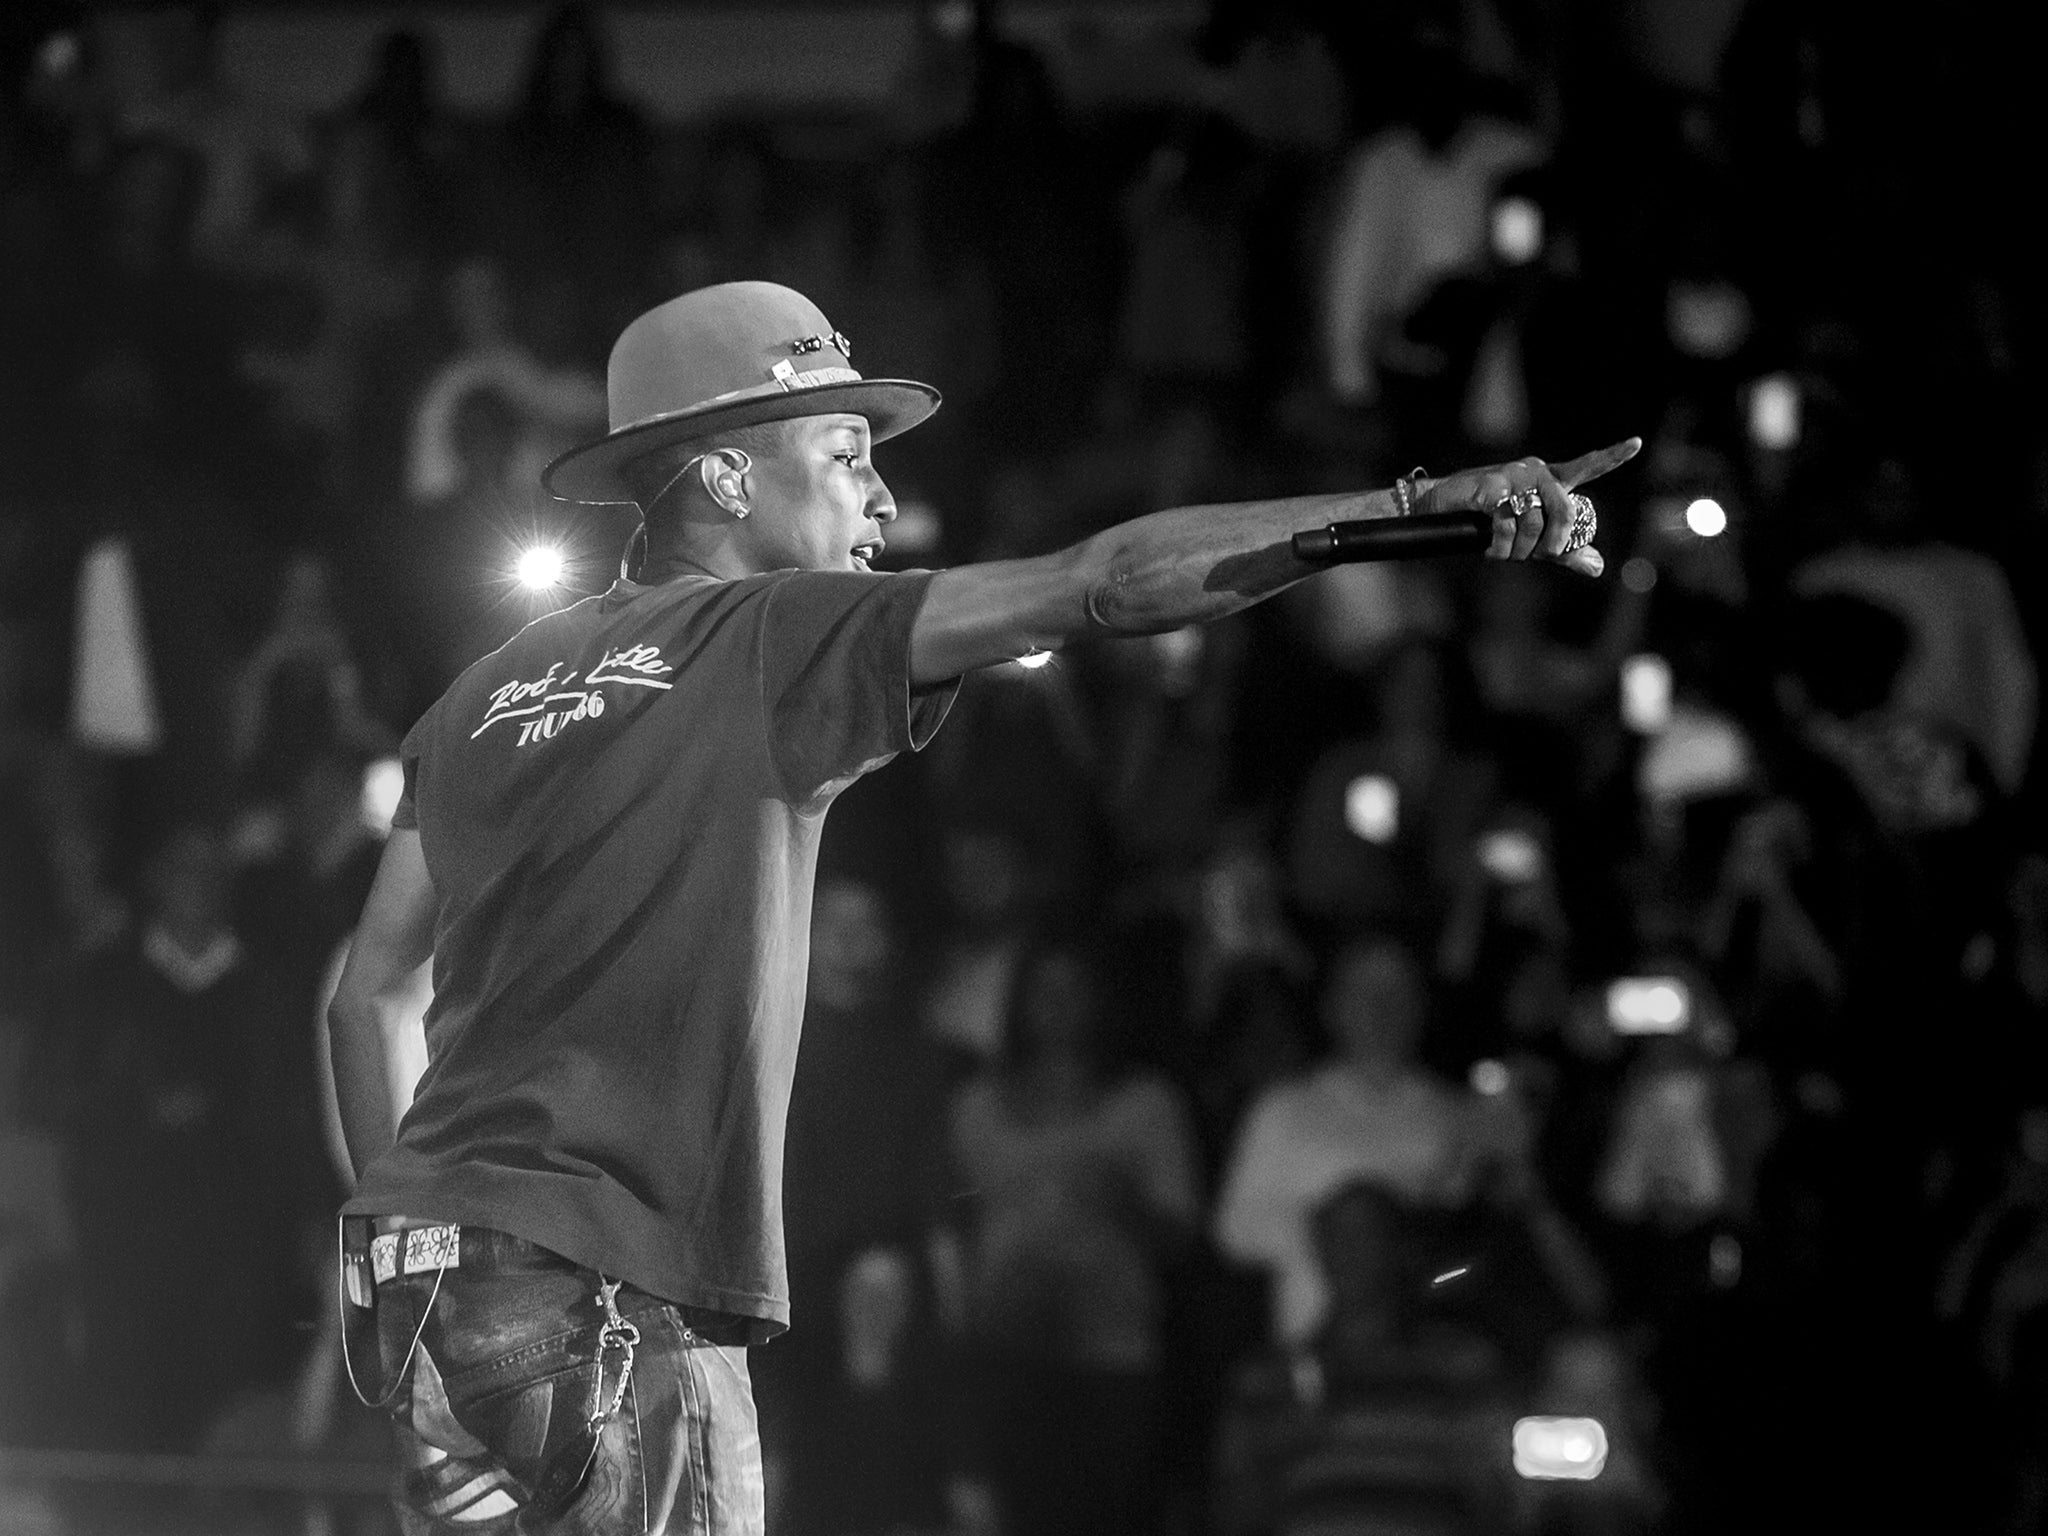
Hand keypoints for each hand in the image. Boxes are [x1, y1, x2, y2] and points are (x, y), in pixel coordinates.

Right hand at [1416, 438, 1641, 576]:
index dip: (1613, 456)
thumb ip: (1565, 550)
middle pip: (1564, 512)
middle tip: (1541, 556)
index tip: (1637, 444)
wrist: (1443, 506)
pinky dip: (1500, 547)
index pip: (1587, 466)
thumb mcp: (1532, 535)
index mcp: (1551, 479)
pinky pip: (1506, 526)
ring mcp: (1513, 477)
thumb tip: (1598, 567)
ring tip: (1505, 552)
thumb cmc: (1490, 520)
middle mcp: (1536, 472)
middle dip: (1554, 544)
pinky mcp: (1490, 487)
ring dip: (1520, 551)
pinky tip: (1491, 549)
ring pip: (1533, 524)